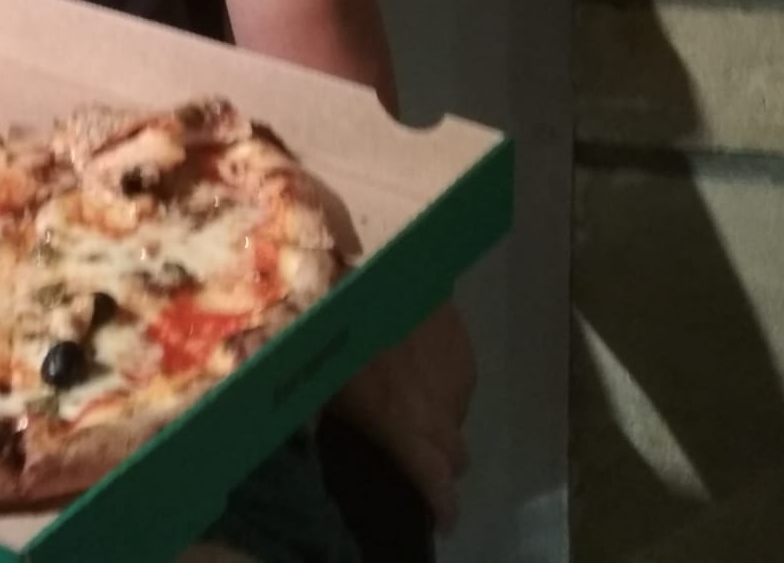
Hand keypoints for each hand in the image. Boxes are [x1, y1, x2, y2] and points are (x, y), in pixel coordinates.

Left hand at [329, 302, 475, 531]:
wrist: (357, 266)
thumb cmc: (323, 330)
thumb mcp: (323, 385)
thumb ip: (347, 419)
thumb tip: (339, 435)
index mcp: (403, 424)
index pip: (436, 478)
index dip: (443, 503)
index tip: (443, 517)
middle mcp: (440, 403)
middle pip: (456, 451)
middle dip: (441, 461)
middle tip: (419, 455)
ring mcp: (456, 366)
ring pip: (459, 407)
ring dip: (439, 412)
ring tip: (408, 394)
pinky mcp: (460, 332)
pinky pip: (458, 368)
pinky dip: (442, 375)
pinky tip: (416, 358)